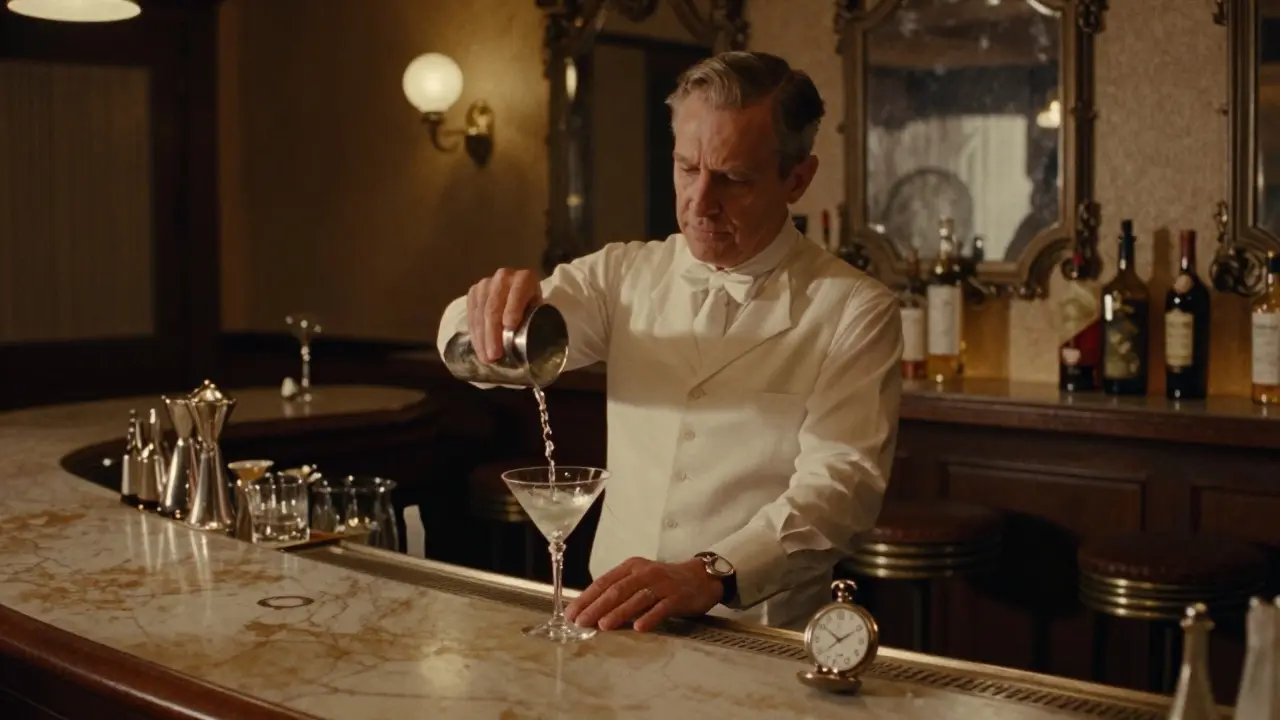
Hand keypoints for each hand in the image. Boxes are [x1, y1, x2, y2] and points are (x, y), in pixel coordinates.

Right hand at [466, 268, 541, 362]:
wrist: (519, 294)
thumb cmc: (532, 306)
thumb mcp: (540, 310)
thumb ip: (536, 321)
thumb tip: (532, 346)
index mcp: (524, 278)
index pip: (517, 293)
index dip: (512, 309)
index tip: (509, 328)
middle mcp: (503, 277)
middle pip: (494, 306)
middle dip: (493, 333)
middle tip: (494, 355)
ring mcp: (486, 284)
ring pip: (480, 312)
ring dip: (481, 337)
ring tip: (485, 357)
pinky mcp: (474, 292)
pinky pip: (471, 315)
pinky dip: (475, 334)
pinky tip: (479, 347)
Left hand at [564, 556, 722, 632]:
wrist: (700, 578)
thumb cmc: (664, 582)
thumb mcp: (639, 579)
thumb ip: (619, 591)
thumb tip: (591, 609)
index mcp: (631, 567)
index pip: (604, 582)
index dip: (586, 598)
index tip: (571, 613)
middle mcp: (644, 572)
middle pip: (617, 590)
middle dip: (596, 606)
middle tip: (581, 622)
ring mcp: (662, 584)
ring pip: (636, 598)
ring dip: (619, 612)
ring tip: (604, 625)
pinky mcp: (677, 596)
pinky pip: (662, 607)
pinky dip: (649, 617)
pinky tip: (639, 627)